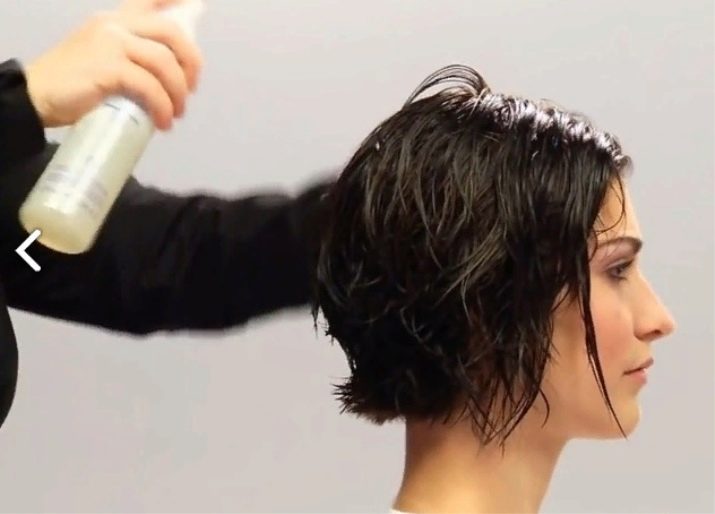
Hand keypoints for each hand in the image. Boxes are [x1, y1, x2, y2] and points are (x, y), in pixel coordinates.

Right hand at [24, 0, 202, 130]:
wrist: (35, 96)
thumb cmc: (71, 84)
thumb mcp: (102, 59)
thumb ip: (129, 58)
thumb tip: (165, 78)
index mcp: (115, 21)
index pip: (148, 2)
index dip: (175, 1)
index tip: (195, 3)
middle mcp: (115, 25)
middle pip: (171, 33)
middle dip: (190, 64)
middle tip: (189, 91)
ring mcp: (111, 43)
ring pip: (164, 62)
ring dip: (177, 93)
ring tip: (175, 114)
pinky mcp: (108, 67)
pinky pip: (149, 86)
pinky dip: (162, 106)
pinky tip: (162, 121)